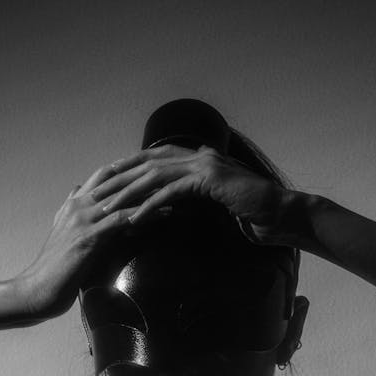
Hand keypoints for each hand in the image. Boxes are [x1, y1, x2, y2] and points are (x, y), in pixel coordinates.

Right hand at [14, 161, 171, 319]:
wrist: (38, 289)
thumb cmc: (56, 268)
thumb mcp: (63, 232)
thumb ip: (73, 212)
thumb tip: (77, 190)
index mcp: (73, 203)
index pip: (105, 175)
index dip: (130, 168)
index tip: (156, 167)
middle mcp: (78, 205)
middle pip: (117, 179)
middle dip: (145, 174)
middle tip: (172, 173)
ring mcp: (82, 220)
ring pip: (122, 197)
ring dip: (151, 193)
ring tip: (176, 191)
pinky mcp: (88, 238)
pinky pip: (120, 220)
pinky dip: (144, 214)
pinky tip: (164, 214)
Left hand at [91, 143, 299, 247]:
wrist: (282, 215)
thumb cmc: (253, 213)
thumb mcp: (216, 203)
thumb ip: (195, 196)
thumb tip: (174, 204)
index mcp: (195, 159)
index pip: (150, 162)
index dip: (124, 173)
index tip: (101, 189)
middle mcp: (196, 155)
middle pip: (145, 166)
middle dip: (117, 182)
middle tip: (92, 198)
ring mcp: (204, 165)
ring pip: (154, 177)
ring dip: (127, 194)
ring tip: (106, 211)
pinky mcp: (211, 180)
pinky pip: (172, 193)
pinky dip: (151, 206)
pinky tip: (134, 220)